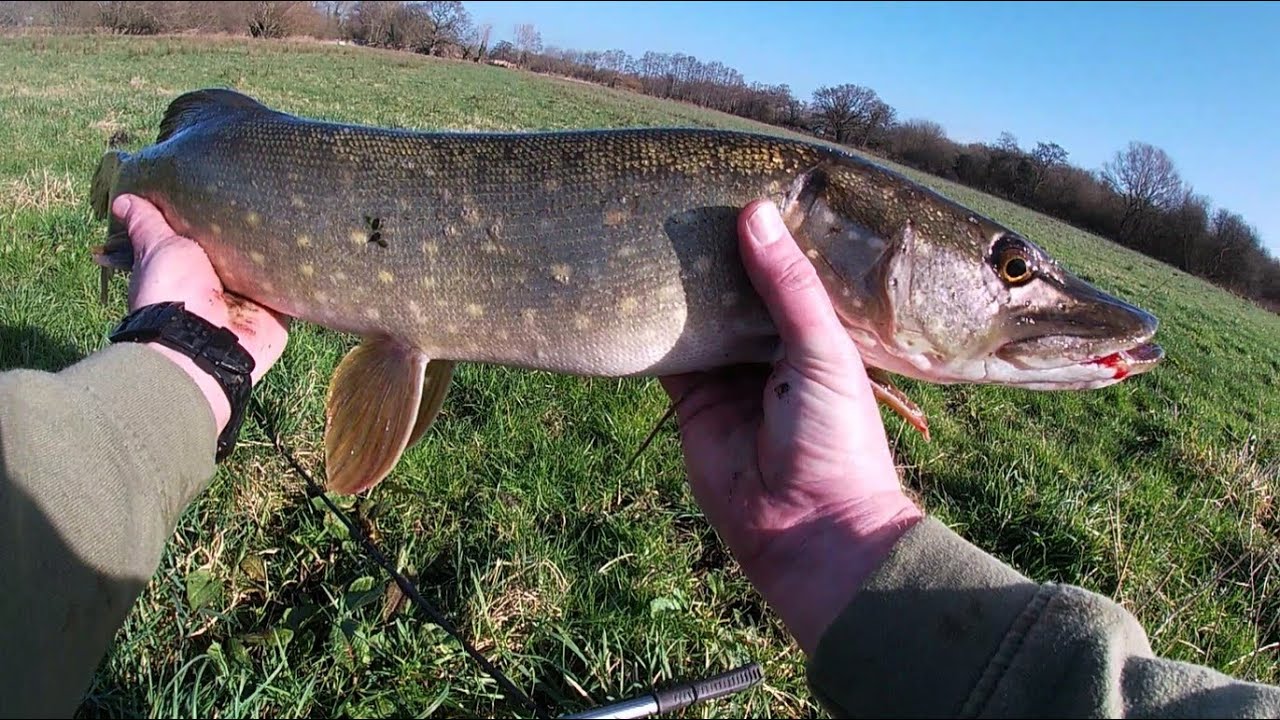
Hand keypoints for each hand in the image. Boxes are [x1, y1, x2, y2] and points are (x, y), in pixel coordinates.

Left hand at [112, 194, 289, 432]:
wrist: (203, 342)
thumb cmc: (172, 291)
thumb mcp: (156, 246)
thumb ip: (146, 223)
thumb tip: (121, 199)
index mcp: (188, 270)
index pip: (200, 239)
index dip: (206, 221)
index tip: (218, 193)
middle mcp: (219, 286)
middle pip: (237, 252)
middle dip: (246, 233)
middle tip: (264, 196)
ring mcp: (250, 301)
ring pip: (266, 268)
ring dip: (275, 252)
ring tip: (291, 213)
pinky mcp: (278, 312)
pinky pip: (292, 287)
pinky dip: (298, 272)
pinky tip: (308, 245)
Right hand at [659, 200, 922, 654]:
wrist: (808, 532)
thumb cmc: (837, 438)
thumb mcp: (823, 350)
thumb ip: (788, 286)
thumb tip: (754, 212)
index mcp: (817, 332)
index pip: (786, 270)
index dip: (766, 233)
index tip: (738, 181)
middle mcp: (771, 347)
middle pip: (735, 288)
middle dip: (713, 252)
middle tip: (681, 192)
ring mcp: (728, 373)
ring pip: (697, 316)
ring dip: (678, 284)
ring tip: (650, 224)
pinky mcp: (691, 400)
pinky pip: (665, 356)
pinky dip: (650, 327)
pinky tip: (629, 285)